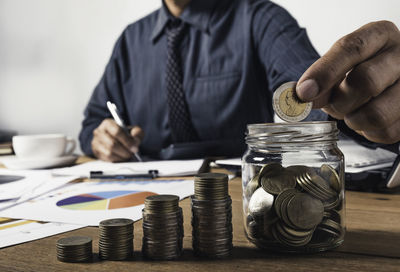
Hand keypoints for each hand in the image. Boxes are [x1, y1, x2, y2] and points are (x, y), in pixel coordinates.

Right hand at [91, 118, 143, 161]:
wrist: (115, 139)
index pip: (117, 132)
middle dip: (125, 150)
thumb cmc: (125, 134)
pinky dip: (116, 160)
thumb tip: (135, 140)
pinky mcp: (96, 151)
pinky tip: (122, 157)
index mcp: (108, 123)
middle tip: (132, 153)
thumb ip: (137, 133)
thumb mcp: (132, 130)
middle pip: (112, 144)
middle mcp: (99, 131)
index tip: (135, 148)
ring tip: (128, 155)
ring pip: (109, 153)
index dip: (127, 141)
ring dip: (121, 156)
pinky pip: (107, 158)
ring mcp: (96, 142)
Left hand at [296, 21, 399, 143]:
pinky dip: (367, 132)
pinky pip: (385, 132)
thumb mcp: (340, 67)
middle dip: (340, 101)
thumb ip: (322, 78)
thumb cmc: (360, 72)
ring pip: (376, 113)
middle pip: (366, 81)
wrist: (388, 85)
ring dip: (353, 119)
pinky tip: (367, 120)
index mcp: (381, 35)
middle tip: (334, 105)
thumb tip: (302, 96)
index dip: (324, 73)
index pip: (352, 49)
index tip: (304, 92)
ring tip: (352, 112)